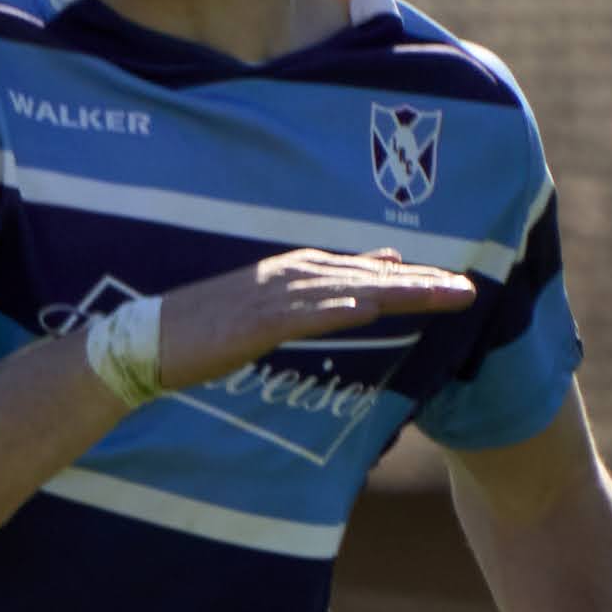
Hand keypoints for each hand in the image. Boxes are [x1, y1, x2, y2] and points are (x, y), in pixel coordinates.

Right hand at [153, 248, 478, 389]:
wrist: (143, 340)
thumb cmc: (199, 329)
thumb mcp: (261, 306)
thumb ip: (310, 293)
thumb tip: (358, 277)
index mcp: (292, 271)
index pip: (364, 271)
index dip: (411, 277)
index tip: (453, 284)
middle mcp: (290, 275)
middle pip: (368, 278)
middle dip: (420, 283)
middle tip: (468, 290)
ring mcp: (272, 297)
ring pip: (350, 292)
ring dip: (399, 294)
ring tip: (441, 298)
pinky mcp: (253, 322)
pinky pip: (305, 316)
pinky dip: (339, 311)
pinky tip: (371, 312)